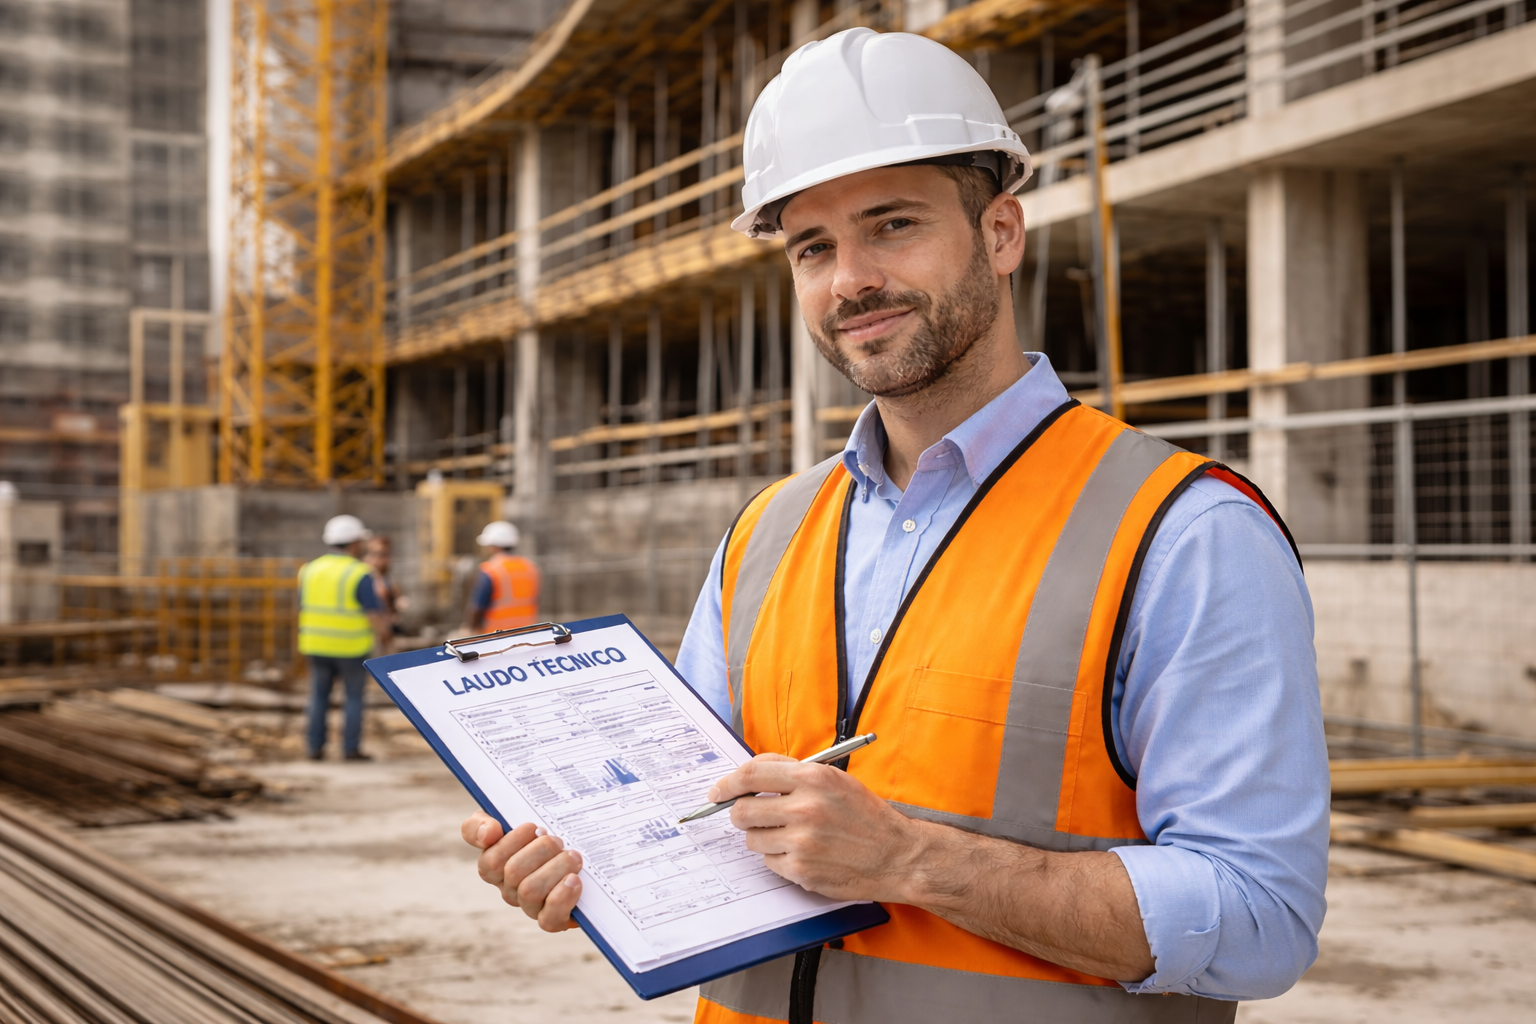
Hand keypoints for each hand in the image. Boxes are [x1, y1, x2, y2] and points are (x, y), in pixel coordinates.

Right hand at [461, 811, 582, 931]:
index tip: (531, 827)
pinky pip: (549, 919)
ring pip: (530, 892)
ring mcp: (530, 906)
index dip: (510, 842)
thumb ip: (483, 822)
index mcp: (495, 865)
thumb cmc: (540, 831)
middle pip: (513, 872)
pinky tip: (574, 880)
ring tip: (573, 856)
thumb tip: (489, 833)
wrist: (581, 846)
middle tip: (558, 840)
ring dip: (556, 868)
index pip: (489, 860)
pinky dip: (562, 897)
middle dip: (541, 850)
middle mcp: (509, 888)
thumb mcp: (509, 815)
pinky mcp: (553, 919)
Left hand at [710, 754, 926, 901]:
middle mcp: (805, 809)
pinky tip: (802, 853)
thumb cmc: (866, 816)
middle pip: (742, 811)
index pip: (752, 774)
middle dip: (740, 814)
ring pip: (752, 839)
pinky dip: (778, 858)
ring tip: (789, 835)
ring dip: (762, 837)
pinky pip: (769, 862)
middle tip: (750, 816)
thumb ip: (793, 773)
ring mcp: (801, 842)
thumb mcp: (836, 779)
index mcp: (813, 779)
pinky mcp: (801, 870)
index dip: (727, 783)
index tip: (717, 792)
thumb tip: (751, 775)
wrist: (896, 855)